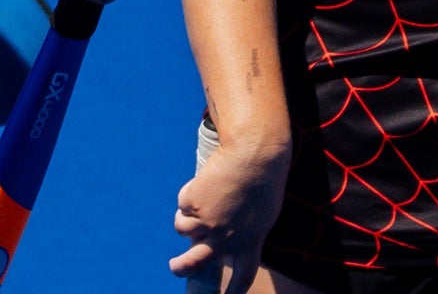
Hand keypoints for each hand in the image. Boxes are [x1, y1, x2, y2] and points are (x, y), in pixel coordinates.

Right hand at [168, 128, 288, 288]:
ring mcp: (208, 224)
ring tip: (203, 196)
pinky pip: (182, 204)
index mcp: (251, 242)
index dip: (233, 291)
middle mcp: (228, 239)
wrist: (253, 156)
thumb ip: (242, 230)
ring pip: (182, 228)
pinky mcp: (193, 207)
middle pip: (197, 263)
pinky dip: (189, 193)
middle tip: (175, 268)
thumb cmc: (262, 178)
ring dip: (186, 216)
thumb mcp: (260, 213)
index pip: (243, 275)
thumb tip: (218, 238)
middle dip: (182, 267)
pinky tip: (207, 181)